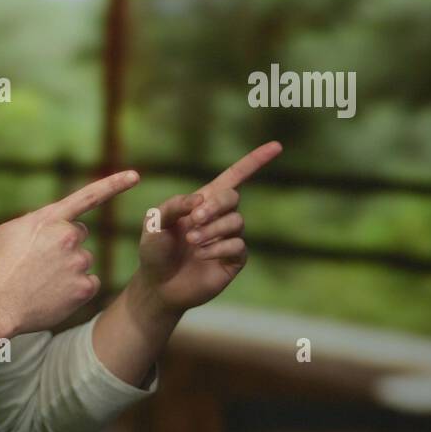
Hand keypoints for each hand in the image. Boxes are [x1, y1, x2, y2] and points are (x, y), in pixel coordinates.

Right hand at [0, 169, 139, 334]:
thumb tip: (36, 229)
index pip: (87, 197)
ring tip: (40, 282)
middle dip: (66, 245)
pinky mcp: (83, 288)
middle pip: (79, 235)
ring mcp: (78, 263)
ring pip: (83, 261)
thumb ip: (26, 224)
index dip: (113, 185)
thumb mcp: (0, 234)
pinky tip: (53, 294)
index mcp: (48, 219)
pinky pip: (89, 283)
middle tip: (41, 262)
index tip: (134, 176)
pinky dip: (75, 289)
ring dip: (68, 269)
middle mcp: (68, 237)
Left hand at [134, 141, 282, 315]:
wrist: (157, 286)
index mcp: (202, 202)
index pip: (233, 177)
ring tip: (192, 241)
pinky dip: (219, 247)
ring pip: (236, 222)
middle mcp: (219, 217)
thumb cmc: (154, 251)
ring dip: (213, 229)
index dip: (254, 161)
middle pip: (233, 197)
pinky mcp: (233, 260)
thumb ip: (173, 206)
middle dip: (215, 205)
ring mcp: (228, 238)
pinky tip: (201, 255)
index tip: (277, 146)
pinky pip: (238, 245)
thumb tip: (200, 199)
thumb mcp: (154, 223)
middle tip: (193, 219)